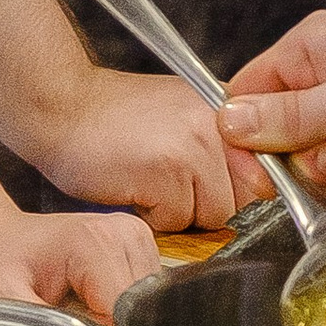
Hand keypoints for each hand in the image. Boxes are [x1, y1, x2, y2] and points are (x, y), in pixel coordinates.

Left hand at [0, 197, 158, 325]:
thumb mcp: (2, 299)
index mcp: (93, 241)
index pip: (124, 310)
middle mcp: (123, 233)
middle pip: (140, 307)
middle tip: (70, 320)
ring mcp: (134, 237)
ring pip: (148, 304)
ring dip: (118, 318)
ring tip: (77, 306)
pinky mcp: (139, 246)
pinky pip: (145, 294)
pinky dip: (122, 307)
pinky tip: (91, 298)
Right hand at [25, 69, 272, 232]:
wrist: (58, 103)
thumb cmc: (112, 120)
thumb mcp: (180, 117)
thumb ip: (219, 148)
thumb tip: (253, 196)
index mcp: (227, 108)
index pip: (267, 173)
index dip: (242, 195)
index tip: (212, 193)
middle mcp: (219, 123)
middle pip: (244, 201)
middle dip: (208, 208)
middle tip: (167, 185)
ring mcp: (196, 145)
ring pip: (214, 216)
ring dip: (181, 216)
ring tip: (148, 183)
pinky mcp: (168, 170)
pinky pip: (178, 223)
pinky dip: (154, 219)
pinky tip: (132, 187)